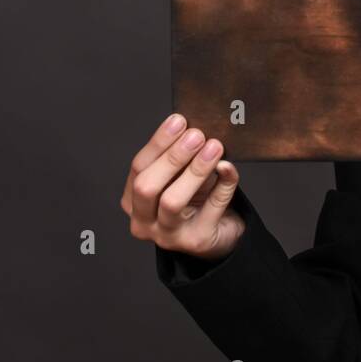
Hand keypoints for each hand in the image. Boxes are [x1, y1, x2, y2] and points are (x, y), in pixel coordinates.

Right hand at [121, 113, 245, 259]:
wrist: (218, 234)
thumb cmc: (195, 200)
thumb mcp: (180, 177)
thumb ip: (180, 157)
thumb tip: (192, 128)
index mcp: (133, 201)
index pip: (138, 168)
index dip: (158, 143)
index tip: (178, 120)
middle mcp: (143, 222)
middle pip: (148, 187)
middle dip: (172, 157)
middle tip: (196, 135)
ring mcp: (168, 236)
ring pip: (172, 201)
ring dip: (194, 170)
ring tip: (213, 147)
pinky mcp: (196, 241)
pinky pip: (210, 209)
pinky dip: (222, 184)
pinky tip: (227, 167)